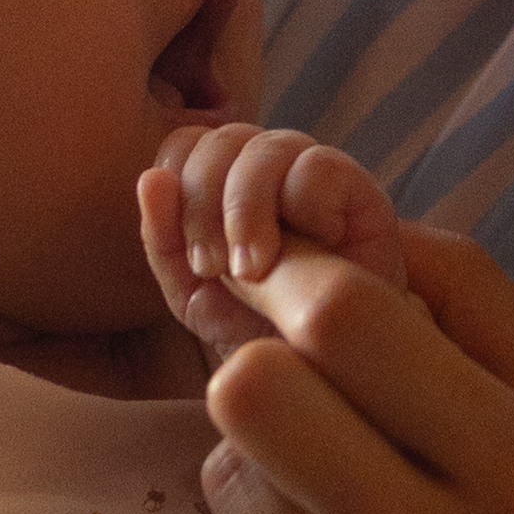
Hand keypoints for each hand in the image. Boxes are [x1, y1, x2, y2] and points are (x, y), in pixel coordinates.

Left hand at [140, 122, 410, 360]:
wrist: (322, 375)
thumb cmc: (259, 331)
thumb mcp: (193, 295)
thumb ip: (164, 240)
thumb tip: (151, 178)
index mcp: (224, 184)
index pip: (186, 145)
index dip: (176, 190)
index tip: (189, 259)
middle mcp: (269, 171)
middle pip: (220, 139)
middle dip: (203, 204)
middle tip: (211, 269)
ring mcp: (315, 177)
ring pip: (264, 148)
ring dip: (246, 210)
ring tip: (252, 271)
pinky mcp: (362, 194)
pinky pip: (319, 166)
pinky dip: (306, 204)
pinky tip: (312, 251)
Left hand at [174, 230, 513, 513]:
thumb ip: (473, 300)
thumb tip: (345, 217)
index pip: (343, 317)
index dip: (294, 276)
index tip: (288, 276)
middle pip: (249, 390)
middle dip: (270, 373)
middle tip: (316, 401)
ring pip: (220, 482)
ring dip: (264, 476)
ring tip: (342, 511)